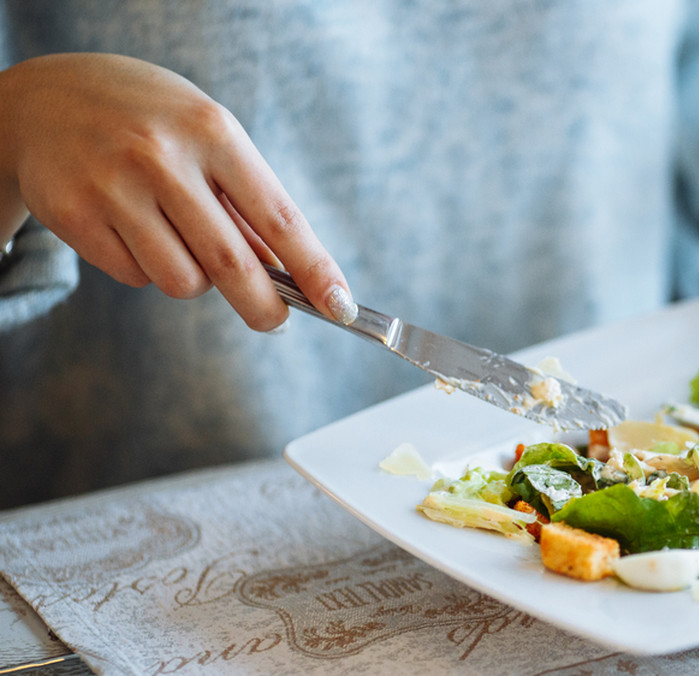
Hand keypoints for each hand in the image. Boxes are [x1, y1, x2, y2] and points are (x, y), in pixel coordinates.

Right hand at [0, 53, 355, 330]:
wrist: (46, 98)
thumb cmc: (153, 124)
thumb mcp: (208, 140)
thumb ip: (245, 204)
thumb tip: (289, 276)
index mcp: (214, 133)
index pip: (278, 217)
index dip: (314, 270)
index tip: (341, 306)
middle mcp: (163, 157)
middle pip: (232, 265)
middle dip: (264, 307)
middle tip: (274, 319)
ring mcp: (114, 186)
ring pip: (182, 281)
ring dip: (194, 279)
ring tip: (178, 239)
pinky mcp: (74, 215)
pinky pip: (135, 276)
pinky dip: (145, 268)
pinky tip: (131, 228)